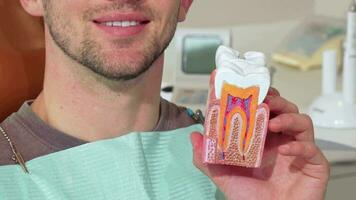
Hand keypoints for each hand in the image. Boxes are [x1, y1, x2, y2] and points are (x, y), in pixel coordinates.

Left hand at [190, 87, 329, 199]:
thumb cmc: (249, 198)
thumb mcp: (221, 175)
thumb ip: (206, 157)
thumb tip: (193, 135)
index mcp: (261, 139)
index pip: (261, 110)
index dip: (255, 96)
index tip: (243, 85)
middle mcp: (280, 141)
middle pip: (284, 109)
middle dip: (275, 100)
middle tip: (263, 100)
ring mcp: (297, 151)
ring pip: (302, 121)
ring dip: (288, 117)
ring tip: (273, 123)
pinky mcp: (313, 165)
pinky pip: (312, 148)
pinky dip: (300, 145)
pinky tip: (286, 150)